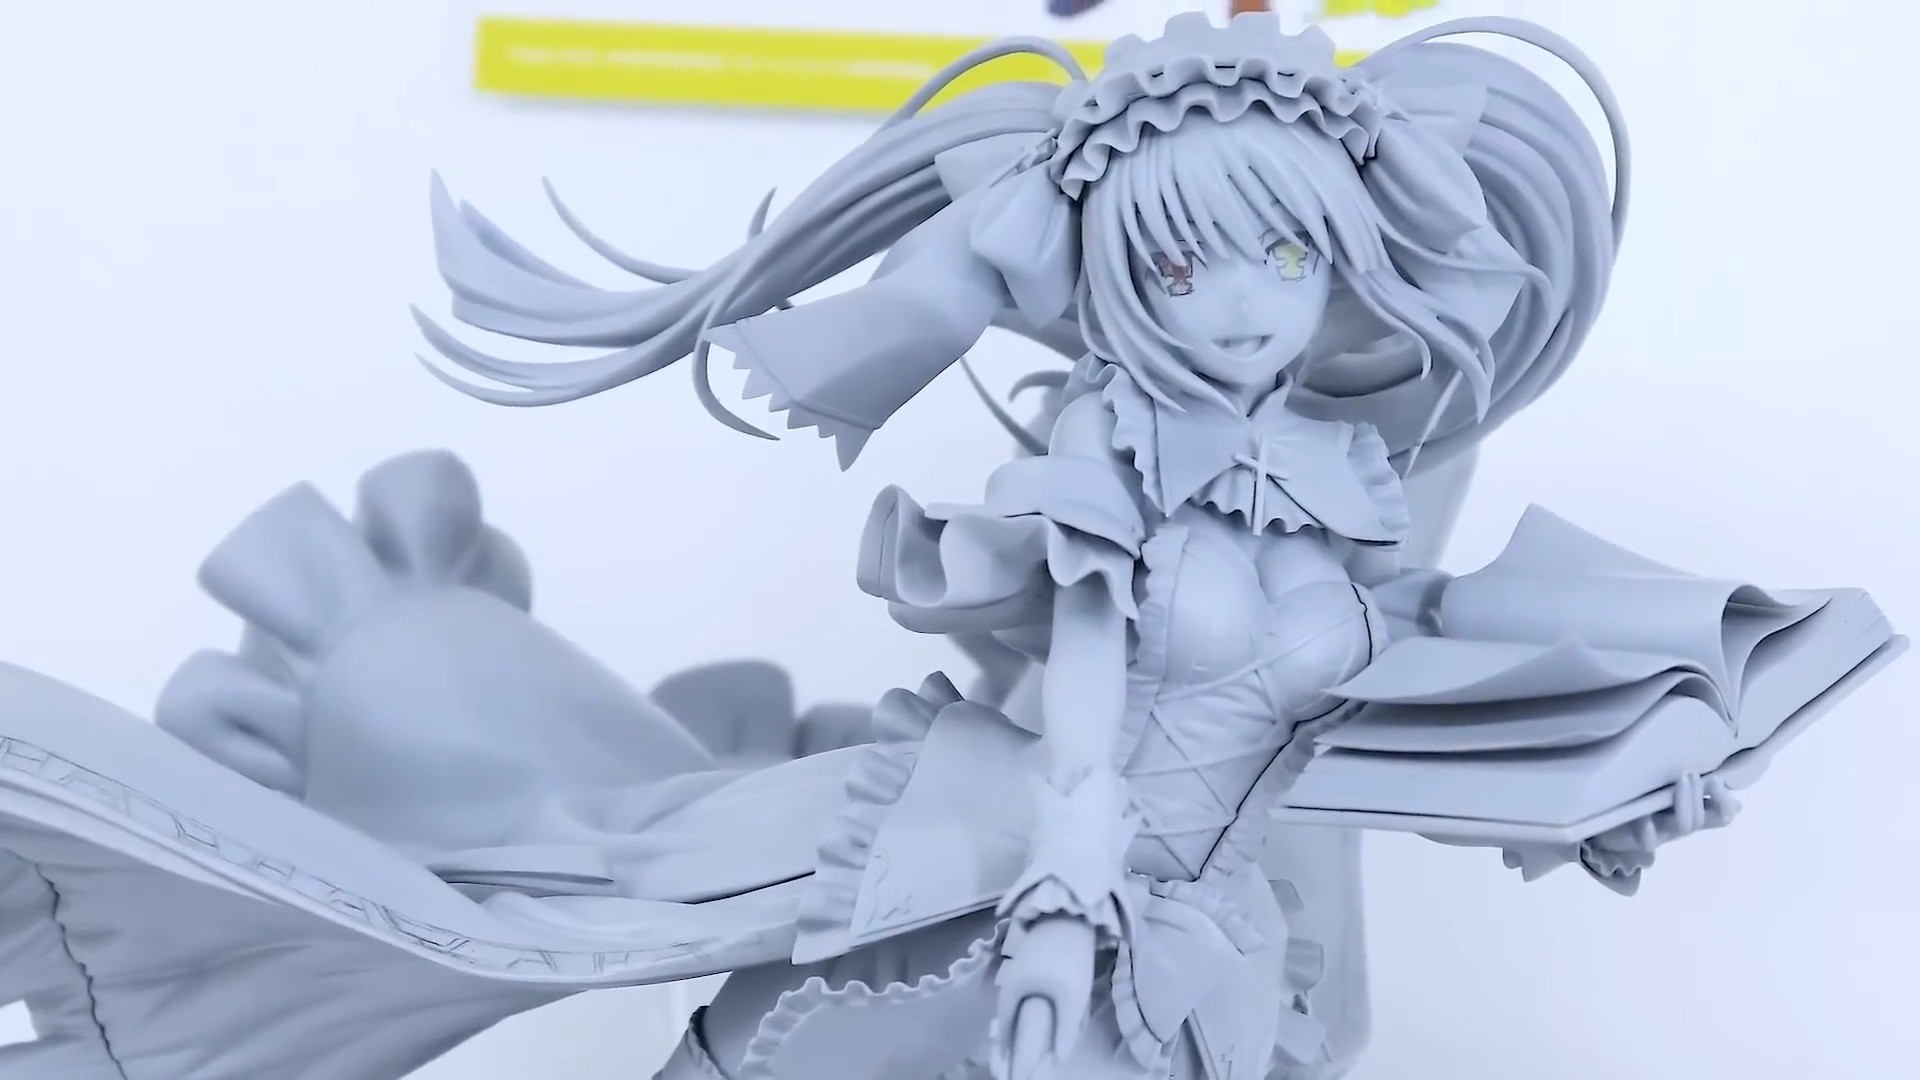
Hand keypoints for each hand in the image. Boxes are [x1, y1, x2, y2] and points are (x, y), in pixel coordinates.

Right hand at [994, 914, 1098, 1079]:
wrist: (1074, 915)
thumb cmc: (1068, 959)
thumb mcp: (1072, 999)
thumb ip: (1065, 1031)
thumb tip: (1058, 1061)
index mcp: (1012, 990)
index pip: (1004, 1026)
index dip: (1008, 1047)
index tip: (1012, 1065)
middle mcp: (1011, 978)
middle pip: (1013, 1013)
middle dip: (1024, 1032)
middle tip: (1036, 1049)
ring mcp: (1021, 966)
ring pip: (1026, 1000)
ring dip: (1036, 1016)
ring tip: (1053, 1028)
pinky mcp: (1034, 958)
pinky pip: (1035, 988)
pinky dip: (1044, 1001)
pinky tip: (1063, 1004)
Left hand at [1588, 771, 1741, 855]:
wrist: (1602, 828)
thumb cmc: (1638, 805)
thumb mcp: (1664, 794)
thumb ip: (1690, 790)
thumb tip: (1725, 784)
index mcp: (1688, 814)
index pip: (1720, 815)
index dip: (1726, 803)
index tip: (1717, 780)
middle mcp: (1677, 825)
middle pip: (1705, 819)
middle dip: (1705, 796)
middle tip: (1695, 774)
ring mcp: (1659, 833)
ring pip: (1684, 826)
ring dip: (1686, 802)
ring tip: (1682, 778)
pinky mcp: (1635, 838)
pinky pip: (1647, 839)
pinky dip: (1648, 829)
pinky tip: (1647, 820)